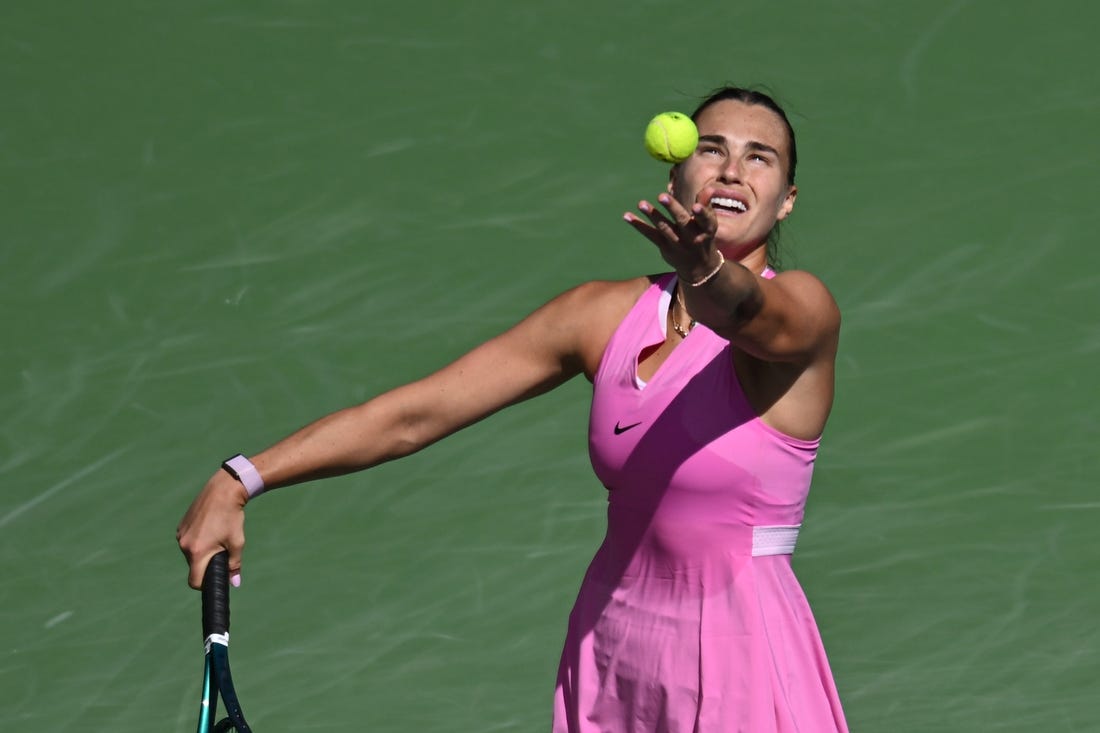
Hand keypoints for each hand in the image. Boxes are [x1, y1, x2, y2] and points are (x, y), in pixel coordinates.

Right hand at [177, 473, 248, 589]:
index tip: (215, 579)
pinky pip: (188, 541)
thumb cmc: (232, 517)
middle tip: (222, 550)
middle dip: (207, 563)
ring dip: (202, 551)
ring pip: (191, 553)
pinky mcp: (181, 526)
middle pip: (194, 566)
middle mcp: (184, 545)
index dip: (205, 584)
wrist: (222, 491)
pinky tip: (209, 528)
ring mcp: (181, 535)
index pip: (194, 581)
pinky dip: (198, 540)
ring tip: (217, 536)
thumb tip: (234, 583)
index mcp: (197, 552)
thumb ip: (234, 565)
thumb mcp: (237, 542)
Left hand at [623, 193, 719, 279]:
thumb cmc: (703, 236)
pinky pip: (650, 235)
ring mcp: (677, 243)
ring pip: (664, 228)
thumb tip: (708, 189)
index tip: (695, 206)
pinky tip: (627, 216)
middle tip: (661, 196)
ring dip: (652, 215)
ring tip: (641, 203)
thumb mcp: (708, 223)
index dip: (701, 213)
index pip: (706, 220)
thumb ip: (705, 205)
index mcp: (707, 228)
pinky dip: (638, 225)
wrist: (699, 266)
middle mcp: (692, 237)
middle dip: (672, 208)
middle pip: (681, 221)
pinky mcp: (665, 248)